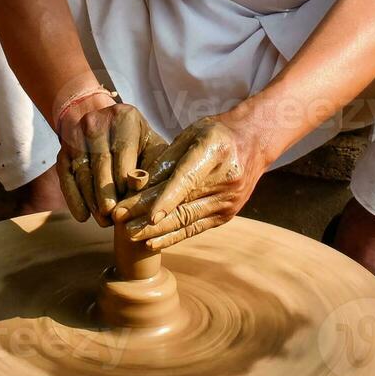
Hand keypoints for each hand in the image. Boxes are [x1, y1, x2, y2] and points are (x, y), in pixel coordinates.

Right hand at [56, 96, 168, 225]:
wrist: (105, 124)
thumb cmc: (138, 142)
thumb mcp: (151, 146)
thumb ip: (154, 166)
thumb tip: (150, 191)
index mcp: (124, 117)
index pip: (122, 150)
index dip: (124, 178)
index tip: (129, 201)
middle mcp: (97, 121)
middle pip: (100, 161)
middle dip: (106, 192)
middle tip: (113, 217)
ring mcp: (76, 135)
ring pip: (82, 171)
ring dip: (92, 199)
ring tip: (104, 221)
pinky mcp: (63, 150)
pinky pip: (66, 176)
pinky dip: (73, 198)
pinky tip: (83, 216)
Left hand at [111, 115, 270, 250]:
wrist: (254, 142)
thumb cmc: (215, 134)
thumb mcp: (190, 135)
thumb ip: (165, 158)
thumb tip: (137, 183)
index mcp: (215, 151)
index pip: (187, 179)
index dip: (166, 198)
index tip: (146, 214)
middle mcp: (226, 180)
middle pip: (183, 203)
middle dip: (148, 215)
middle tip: (120, 222)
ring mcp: (229, 201)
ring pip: (187, 220)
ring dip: (156, 229)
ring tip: (129, 234)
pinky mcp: (227, 215)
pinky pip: (195, 228)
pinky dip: (172, 236)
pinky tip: (151, 241)